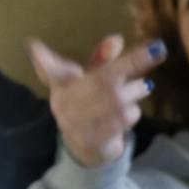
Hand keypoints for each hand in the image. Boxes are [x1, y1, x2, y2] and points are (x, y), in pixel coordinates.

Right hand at [29, 34, 164, 167]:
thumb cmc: (89, 105)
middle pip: (101, 80)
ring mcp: (76, 125)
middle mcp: (63, 104)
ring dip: (135, 92)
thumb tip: (116, 39)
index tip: (32, 43)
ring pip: (115, 101)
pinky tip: (132, 111)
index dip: (42, 58)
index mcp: (60, 85)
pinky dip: (132, 113)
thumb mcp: (93, 79)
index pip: (52, 69)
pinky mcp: (92, 141)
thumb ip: (103, 60)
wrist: (87, 148)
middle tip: (157, 52)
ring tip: (144, 86)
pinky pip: (120, 122)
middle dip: (131, 63)